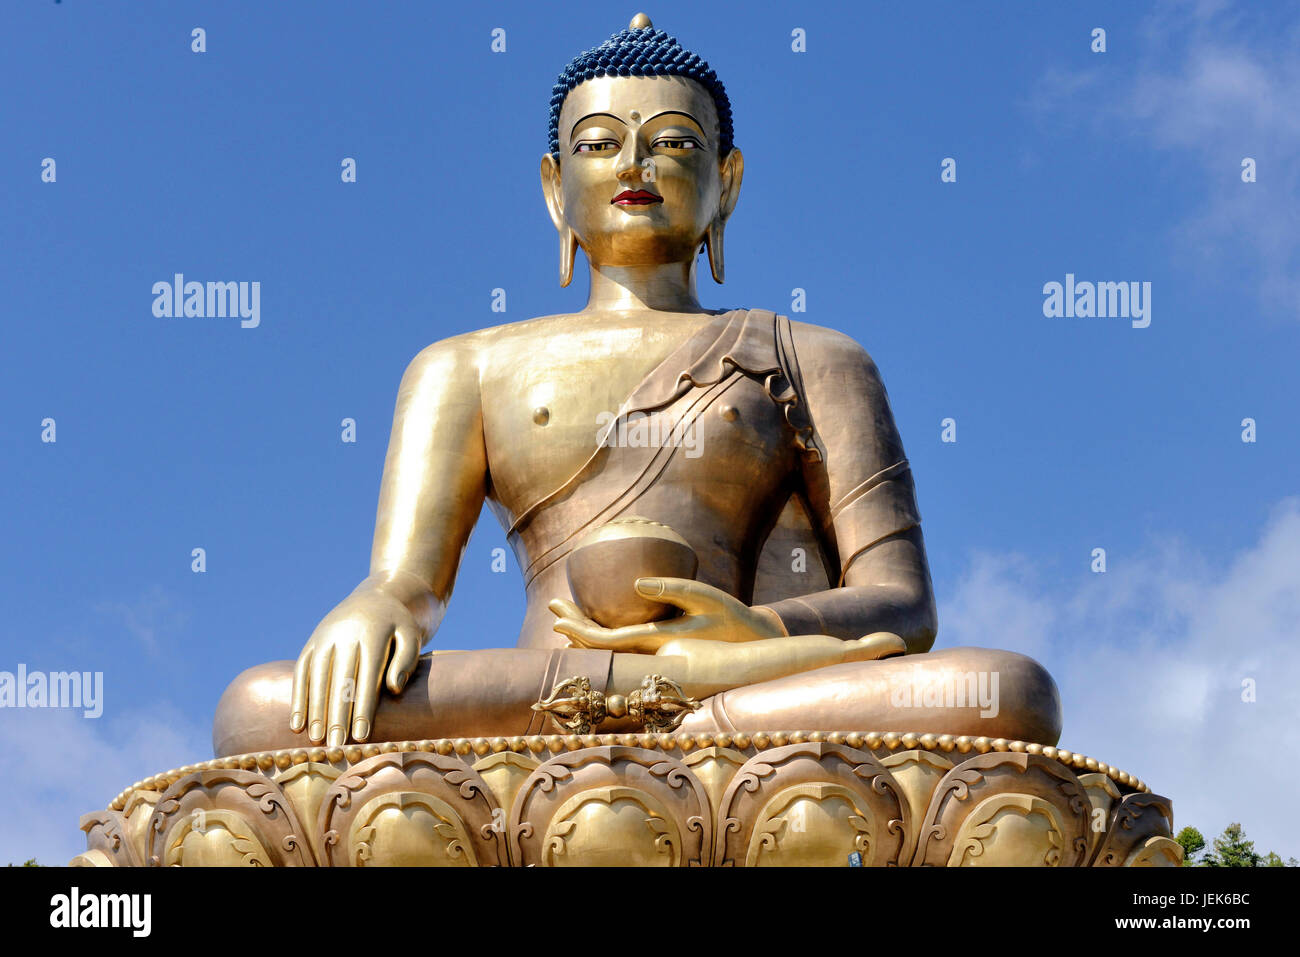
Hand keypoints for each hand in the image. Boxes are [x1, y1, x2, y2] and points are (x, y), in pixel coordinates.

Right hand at [289, 578, 424, 746]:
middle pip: (339, 681)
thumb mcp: (412, 636)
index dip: (362, 707)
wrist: (379, 595)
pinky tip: (297, 724)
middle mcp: (345, 635)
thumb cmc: (400, 626)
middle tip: (336, 747)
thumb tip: (394, 689)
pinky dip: (298, 699)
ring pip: (317, 678)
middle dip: (337, 716)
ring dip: (315, 711)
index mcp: (372, 634)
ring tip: (316, 740)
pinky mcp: (312, 643)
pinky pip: (301, 672)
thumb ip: (406, 660)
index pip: (367, 676)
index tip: (361, 735)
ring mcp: (325, 638)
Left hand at [549, 577, 785, 653]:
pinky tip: (594, 627)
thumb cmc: (732, 617)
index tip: (557, 619)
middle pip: (602, 646)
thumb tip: (636, 583)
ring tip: (563, 616)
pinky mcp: (660, 647)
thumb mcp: (706, 598)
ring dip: (586, 633)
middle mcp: (650, 653)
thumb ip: (673, 589)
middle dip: (575, 627)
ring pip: (610, 648)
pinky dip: (603, 636)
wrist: (753, 644)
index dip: (580, 631)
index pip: (608, 642)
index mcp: (657, 642)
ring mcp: (654, 652)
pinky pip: (624, 645)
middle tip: (552, 606)